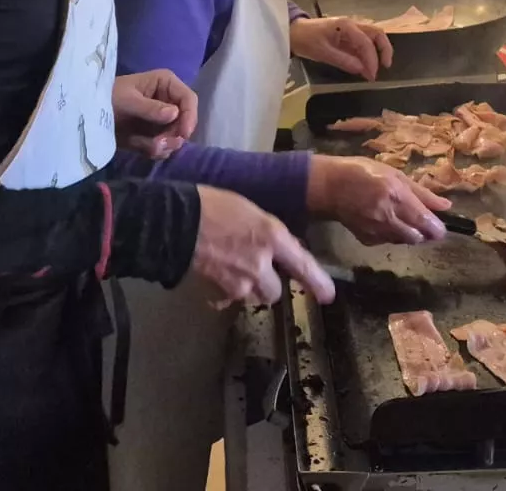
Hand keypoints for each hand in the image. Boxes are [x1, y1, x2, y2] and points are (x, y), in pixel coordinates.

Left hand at [111, 69, 197, 159]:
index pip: (188, 99)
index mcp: (166, 84)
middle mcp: (168, 100)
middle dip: (173, 136)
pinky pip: (164, 146)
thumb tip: (174, 114)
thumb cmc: (107, 98)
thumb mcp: (127, 101)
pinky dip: (154, 151)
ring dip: (162, 145)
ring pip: (176, 137)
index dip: (189, 117)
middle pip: (185, 121)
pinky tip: (139, 147)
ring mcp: (163, 119)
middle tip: (156, 145)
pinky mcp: (154, 134)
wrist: (88, 114)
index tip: (183, 134)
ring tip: (145, 147)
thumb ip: (150, 108)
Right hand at [191, 185, 335, 306]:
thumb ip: (268, 233)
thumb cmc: (213, 205)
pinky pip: (229, 299)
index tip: (328, 296)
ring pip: (254, 296)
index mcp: (272, 237)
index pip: (302, 265)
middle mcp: (261, 263)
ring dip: (249, 289)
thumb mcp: (251, 211)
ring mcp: (240, 281)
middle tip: (259, 271)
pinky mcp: (220, 290)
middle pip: (275, 291)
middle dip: (269, 284)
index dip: (317, 282)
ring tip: (234, 270)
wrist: (177, 221)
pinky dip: (226, 293)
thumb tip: (279, 250)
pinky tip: (217, 279)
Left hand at [289, 16, 393, 79]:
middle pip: (376, 33)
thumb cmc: (305, 39)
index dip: (372, 59)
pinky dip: (367, 55)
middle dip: (384, 50)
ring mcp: (350, 30)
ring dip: (377, 52)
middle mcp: (352, 25)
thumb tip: (362, 70)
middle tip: (385, 67)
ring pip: (372, 38)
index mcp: (346, 25)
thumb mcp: (322, 52)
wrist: (292, 32)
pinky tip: (365, 68)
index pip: (366, 42)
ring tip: (374, 70)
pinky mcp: (347, 37)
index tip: (372, 75)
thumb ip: (343, 60)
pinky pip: (362, 44)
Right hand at [307, 155, 450, 245]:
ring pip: (404, 241)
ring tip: (405, 219)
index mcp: (396, 196)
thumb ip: (422, 193)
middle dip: (426, 233)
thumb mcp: (395, 175)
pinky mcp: (367, 240)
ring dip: (411, 234)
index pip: (424, 221)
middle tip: (425, 223)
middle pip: (417, 237)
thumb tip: (446, 206)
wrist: (330, 187)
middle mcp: (387, 217)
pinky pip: (389, 242)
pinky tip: (387, 222)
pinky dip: (394, 235)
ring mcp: (376, 231)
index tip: (441, 228)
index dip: (437, 228)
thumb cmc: (364, 173)